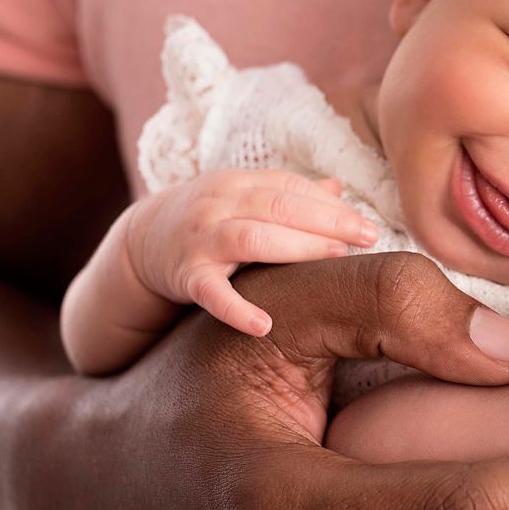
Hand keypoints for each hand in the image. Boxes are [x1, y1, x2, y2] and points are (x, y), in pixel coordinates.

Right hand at [123, 169, 376, 335]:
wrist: (141, 241)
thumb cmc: (208, 220)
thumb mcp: (242, 198)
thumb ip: (288, 195)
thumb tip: (339, 189)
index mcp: (239, 184)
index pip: (291, 188)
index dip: (331, 206)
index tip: (366, 226)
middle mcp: (219, 204)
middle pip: (278, 207)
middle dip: (327, 222)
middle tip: (367, 239)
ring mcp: (201, 239)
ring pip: (251, 238)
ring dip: (297, 248)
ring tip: (336, 261)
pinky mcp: (185, 276)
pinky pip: (211, 293)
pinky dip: (236, 309)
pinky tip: (265, 325)